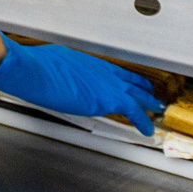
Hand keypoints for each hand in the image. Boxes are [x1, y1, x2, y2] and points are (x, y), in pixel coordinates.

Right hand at [0, 38, 160, 134]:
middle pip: (133, 82)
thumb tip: (62, 76)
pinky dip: (143, 121)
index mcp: (91, 62)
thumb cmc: (37, 66)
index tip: (135, 84)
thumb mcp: (56, 63)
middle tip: (153, 98)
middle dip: (144, 91)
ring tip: (157, 111)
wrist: (35, 71)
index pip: (118, 72)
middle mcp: (105, 71)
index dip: (129, 80)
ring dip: (149, 104)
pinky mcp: (109, 100)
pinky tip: (148, 129)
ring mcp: (109, 84)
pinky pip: (135, 111)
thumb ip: (66, 71)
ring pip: (139, 95)